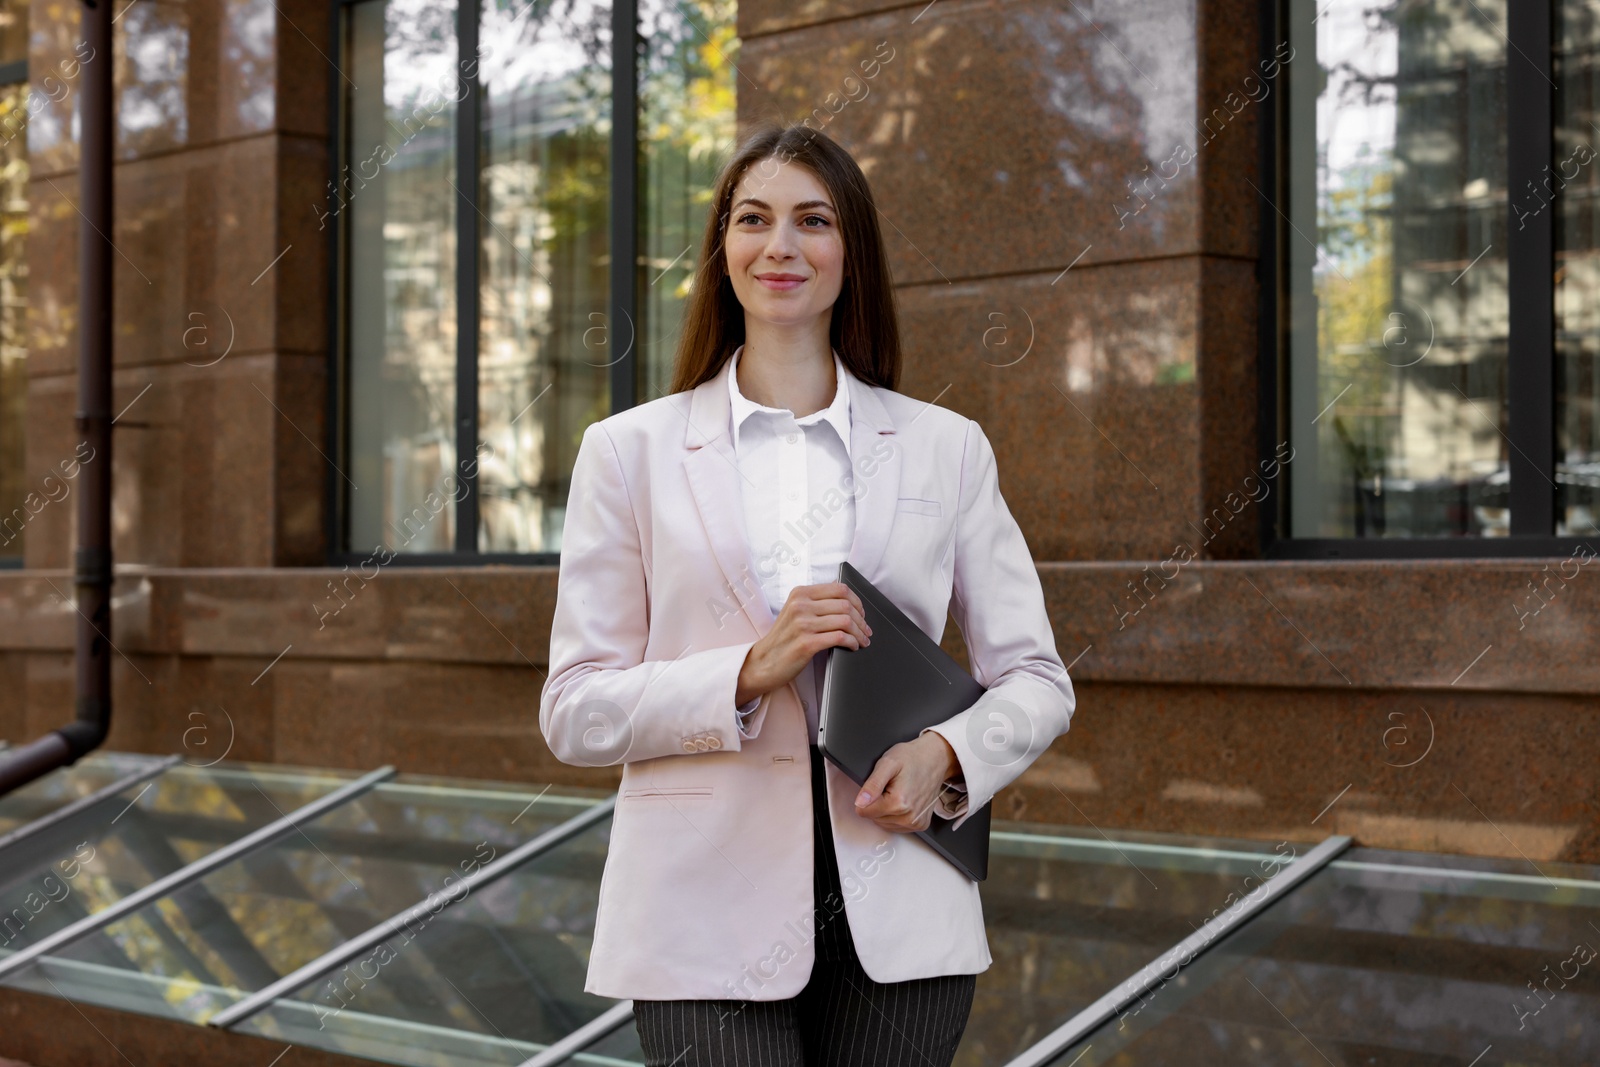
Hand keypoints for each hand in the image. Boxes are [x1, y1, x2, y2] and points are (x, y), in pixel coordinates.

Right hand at [735, 582, 871, 706]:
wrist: (763, 662)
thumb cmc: (783, 639)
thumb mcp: (795, 611)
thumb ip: (815, 602)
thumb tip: (845, 598)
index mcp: (800, 593)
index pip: (840, 589)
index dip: (857, 601)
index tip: (861, 613)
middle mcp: (801, 606)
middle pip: (846, 605)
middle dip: (862, 620)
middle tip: (866, 631)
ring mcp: (803, 624)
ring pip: (846, 621)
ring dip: (859, 633)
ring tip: (862, 640)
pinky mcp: (806, 643)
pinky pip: (840, 638)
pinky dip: (852, 642)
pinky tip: (852, 647)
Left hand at [854, 732, 960, 832]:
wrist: (935, 759)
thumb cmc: (912, 758)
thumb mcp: (887, 763)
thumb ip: (872, 785)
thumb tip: (860, 802)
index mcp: (898, 803)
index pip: (864, 812)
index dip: (867, 796)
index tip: (879, 785)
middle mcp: (908, 817)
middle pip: (874, 818)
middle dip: (877, 803)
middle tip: (890, 786)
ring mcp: (915, 823)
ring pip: (884, 824)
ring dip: (886, 810)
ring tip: (897, 792)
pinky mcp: (920, 825)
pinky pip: (897, 826)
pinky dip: (896, 815)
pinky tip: (903, 801)